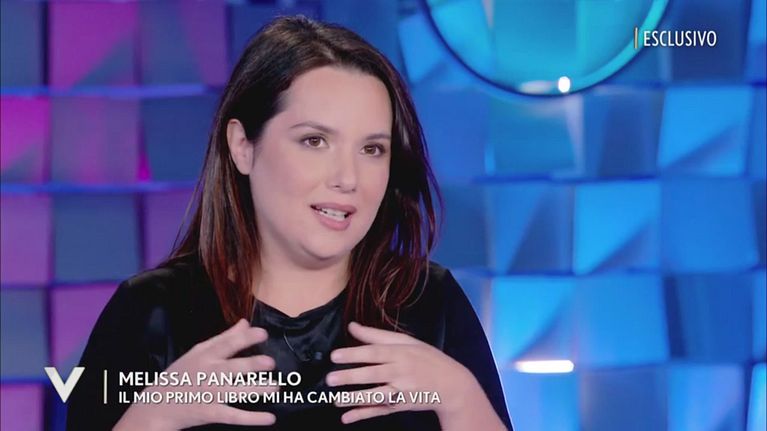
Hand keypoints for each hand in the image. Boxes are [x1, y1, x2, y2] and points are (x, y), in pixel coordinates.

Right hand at [115, 319, 277, 429]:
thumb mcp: (198, 352)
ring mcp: (209, 394)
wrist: (156, 406)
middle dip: (251, 365)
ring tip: (276, 388)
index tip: (263, 333)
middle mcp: (208, 373)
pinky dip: (253, 418)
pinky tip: (270, 417)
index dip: (245, 338)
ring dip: (257, 390)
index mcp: (205, 355)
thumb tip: (245, 322)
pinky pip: (234, 415)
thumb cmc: (181, 375)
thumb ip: (224, 338)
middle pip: (232, 368)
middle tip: (271, 363)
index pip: (226, 343)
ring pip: (236, 392)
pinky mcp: (210, 413)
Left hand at [325, 321, 492, 426]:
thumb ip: (377, 336)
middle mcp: (401, 373)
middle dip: (351, 377)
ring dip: (355, 399)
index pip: (375, 353)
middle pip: (373, 375)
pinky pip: (380, 411)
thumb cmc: (426, 358)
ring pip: (376, 396)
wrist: (452, 385)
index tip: (335, 356)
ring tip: (335, 400)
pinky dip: (363, 415)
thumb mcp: (406, 342)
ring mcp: (401, 392)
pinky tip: (346, 418)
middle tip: (330, 378)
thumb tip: (352, 326)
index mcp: (401, 353)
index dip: (355, 354)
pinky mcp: (400, 407)